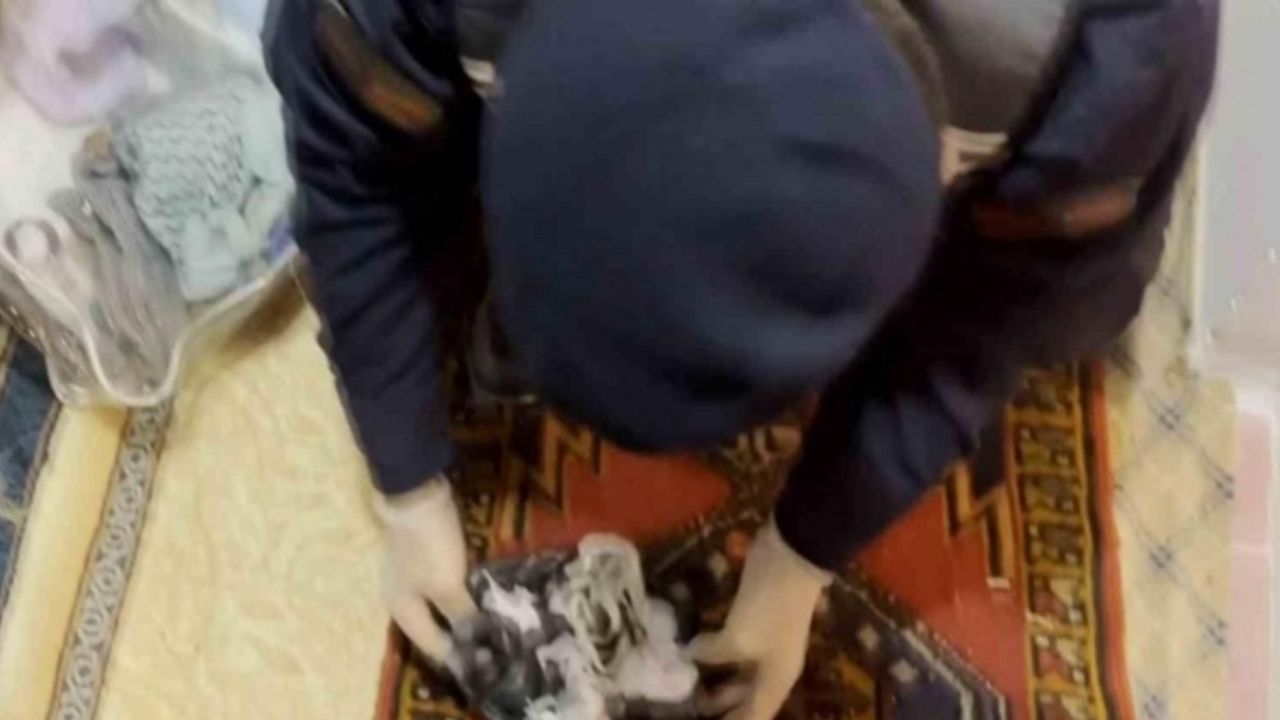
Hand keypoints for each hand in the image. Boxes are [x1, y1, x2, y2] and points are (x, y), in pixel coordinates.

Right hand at [374, 478, 477, 662]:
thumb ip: (462, 615)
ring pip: (443, 604)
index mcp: (403, 611)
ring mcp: (414, 576)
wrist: (416, 494)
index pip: (432, 646)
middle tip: (496, 645)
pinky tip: (484, 594)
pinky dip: (464, 592)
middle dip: (464, 635)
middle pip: (435, 626)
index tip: (488, 665)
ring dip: (466, 613)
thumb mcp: (447, 585)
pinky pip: (448, 585)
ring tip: (495, 623)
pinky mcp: (427, 557)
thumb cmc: (428, 547)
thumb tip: (479, 642)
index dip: (459, 658)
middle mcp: (404, 598)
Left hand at [688, 518, 831, 719]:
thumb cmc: (769, 607)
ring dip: (713, 681)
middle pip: (745, 700)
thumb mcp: (737, 637)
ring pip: (736, 675)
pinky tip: (692, 652)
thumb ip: (710, 653)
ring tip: (684, 685)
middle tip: (686, 706)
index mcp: (775, 681)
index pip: (753, 717)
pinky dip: (713, 655)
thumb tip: (688, 655)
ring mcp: (764, 645)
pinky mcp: (753, 623)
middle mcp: (772, 669)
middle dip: (718, 707)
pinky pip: (731, 651)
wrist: (790, 557)